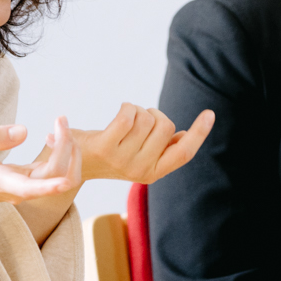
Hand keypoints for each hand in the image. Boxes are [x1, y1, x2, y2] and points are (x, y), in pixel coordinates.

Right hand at [0, 120, 79, 263]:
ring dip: (71, 150)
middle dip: (67, 147)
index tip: (64, 182)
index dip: (48, 187)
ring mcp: (34, 186)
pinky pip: (61, 170)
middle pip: (57, 175)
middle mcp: (23, 189)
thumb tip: (24, 131)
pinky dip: (65, 151)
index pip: (29, 188)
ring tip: (59, 126)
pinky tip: (51, 137)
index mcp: (4, 183)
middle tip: (60, 118)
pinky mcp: (38, 180)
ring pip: (65, 175)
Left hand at [76, 103, 213, 184]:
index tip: (210, 113)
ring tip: (125, 121)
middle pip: (166, 126)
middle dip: (154, 115)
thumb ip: (162, 148)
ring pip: (147, 118)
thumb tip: (184, 136)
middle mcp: (140, 170)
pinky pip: (129, 115)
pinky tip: (122, 111)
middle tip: (139, 121)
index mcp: (153, 173)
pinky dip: (128, 107)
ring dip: (138, 111)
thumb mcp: (139, 155)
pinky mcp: (106, 147)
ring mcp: (123, 160)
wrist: (71, 164)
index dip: (200, 133)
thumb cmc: (111, 152)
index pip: (184, 153)